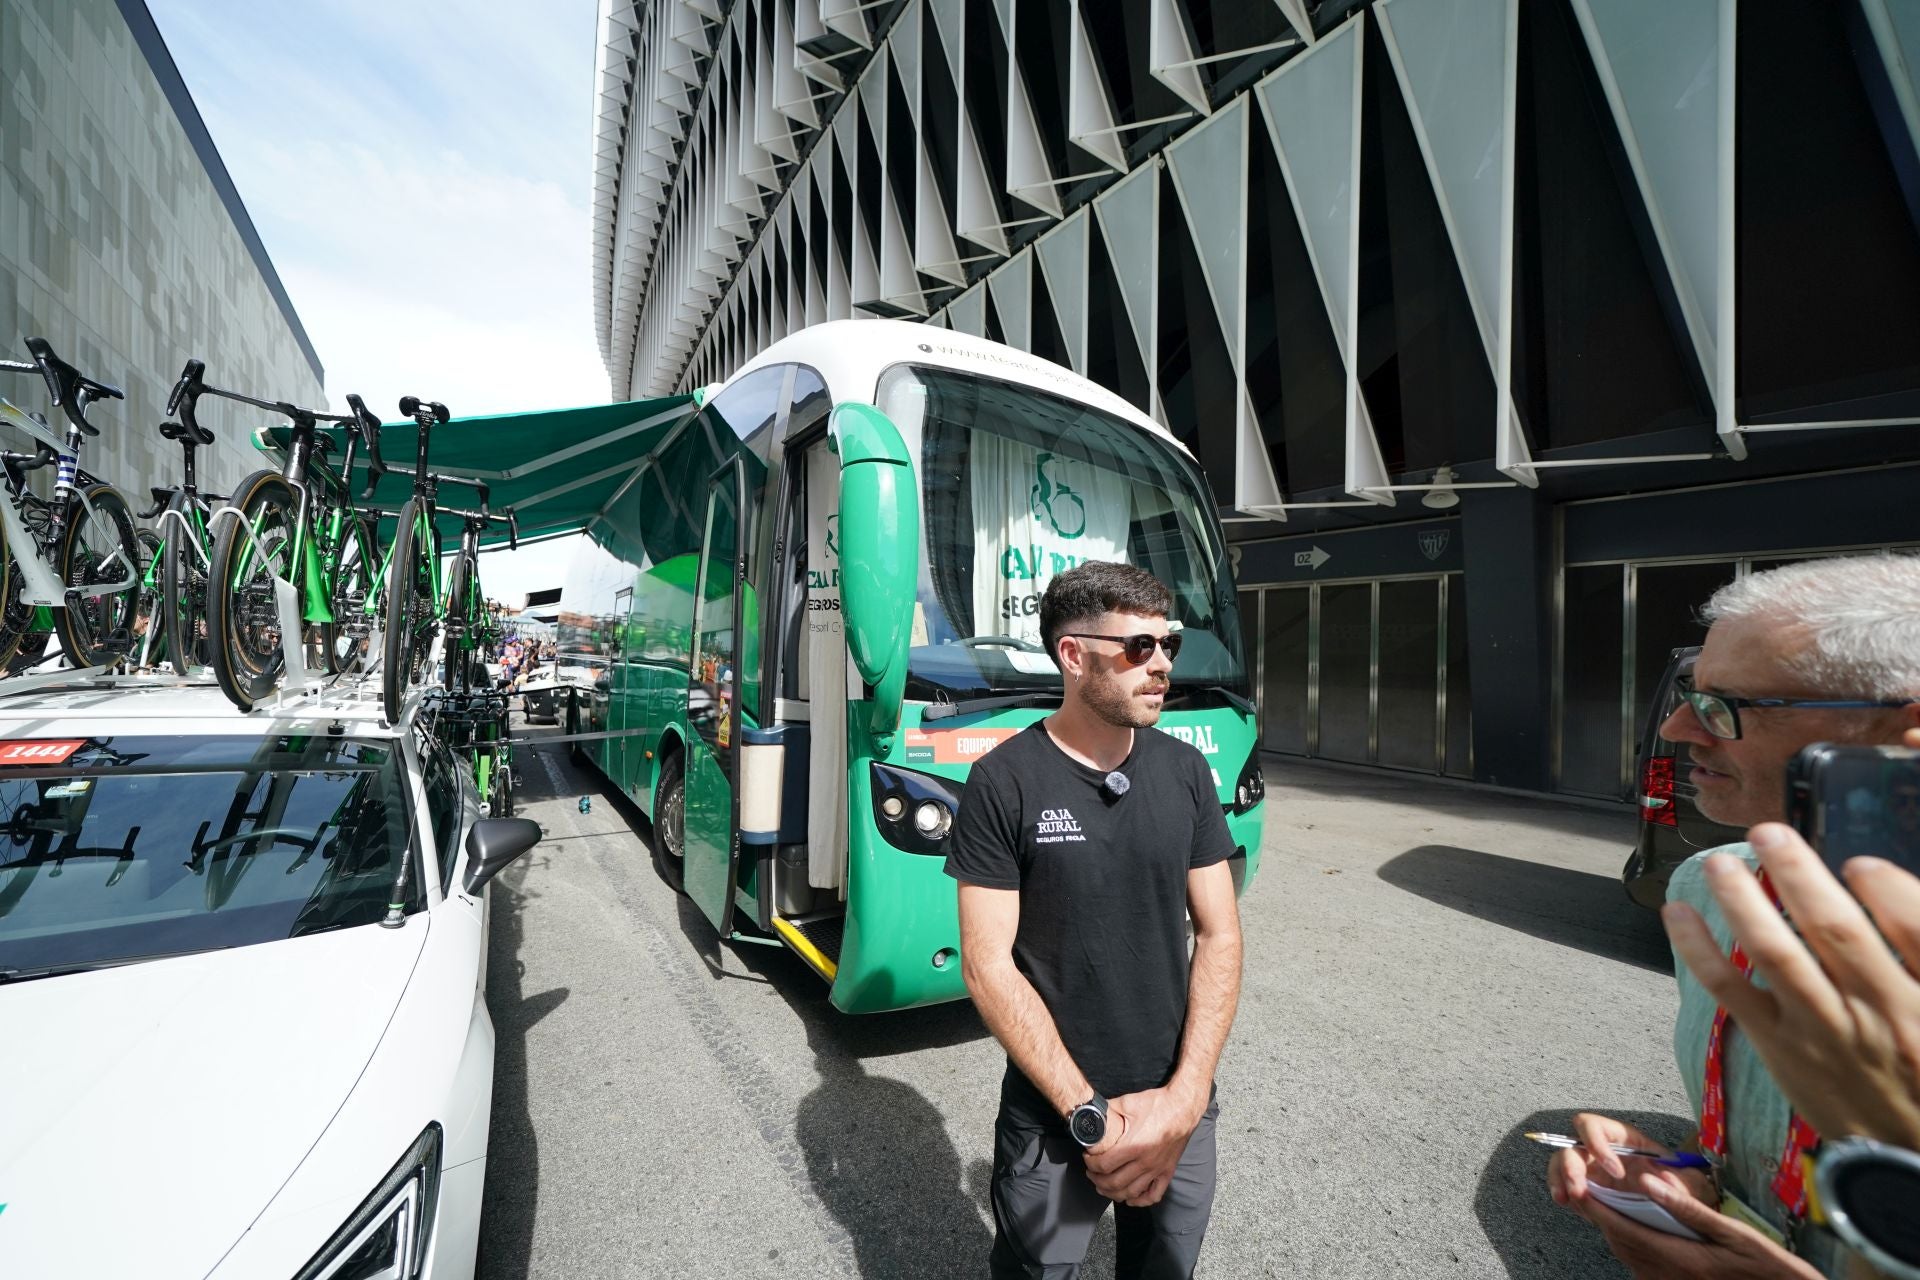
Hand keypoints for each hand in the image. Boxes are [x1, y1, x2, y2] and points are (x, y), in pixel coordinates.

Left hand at [1082, 1087, 1202, 1206]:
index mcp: (1134, 1145)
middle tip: (1091, 1172)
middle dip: (1097, 1180)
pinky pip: (1154, 1195)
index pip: (1104, 1165)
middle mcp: (1145, 1162)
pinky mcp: (1167, 1172)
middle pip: (1114, 1183)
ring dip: (1113, 1193)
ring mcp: (1157, 1169)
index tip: (1087, 1157)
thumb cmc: (1158, 1104)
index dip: (1091, 1164)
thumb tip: (1091, 1113)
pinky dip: (1140, 1201)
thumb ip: (1108, 1109)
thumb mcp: (1128, 1102)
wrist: (1183, 1107)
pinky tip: (1130, 1198)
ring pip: (1131, 1192)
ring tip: (1103, 1186)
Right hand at [1546, 1113, 1713, 1210]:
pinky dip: (1560, 1191)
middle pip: (1571, 1144)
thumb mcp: (1691, 1183)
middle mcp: (1600, 1149)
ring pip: (1561, 1162)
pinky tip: (1567, 1203)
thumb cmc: (1681, 1187)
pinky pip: (1562, 1183)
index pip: (1595, 1126)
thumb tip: (1664, 1180)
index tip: (1616, 1172)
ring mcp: (1589, 1168)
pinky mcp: (1585, 1187)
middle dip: (1571, 1166)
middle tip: (1579, 1190)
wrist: (1675, 1208)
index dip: (1598, 1144)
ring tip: (1564, 1198)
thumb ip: (1683, 1182)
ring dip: (1559, 1178)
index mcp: (1621, 1139)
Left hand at [1577, 1173, 1821, 1279]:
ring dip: (1617, 1229)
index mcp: (1674, 1256)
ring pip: (1627, 1254)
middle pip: (1618, 1241)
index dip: (1594, 1205)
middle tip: (1589, 1186)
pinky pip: (1641, 1265)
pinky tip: (1640, 1230)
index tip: (1579, 1184)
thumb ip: (1685, 1207)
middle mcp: (1662, 1274)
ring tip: (1609, 1202)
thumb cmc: (1764, 1264)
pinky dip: (1634, 1244)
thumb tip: (1648, 1181)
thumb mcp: (1730, 1231)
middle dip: (1601, 1214)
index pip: (1619, 1227)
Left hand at [1662, 771, 1919, 1149]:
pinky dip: (1699, 949)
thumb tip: (1884, 885)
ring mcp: (1822, 1031)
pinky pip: (1731, 990)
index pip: (1916, 933)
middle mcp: (1878, 1015)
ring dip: (1742, 902)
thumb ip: (1918, 950)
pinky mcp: (1779, 1045)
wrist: (1908, 1152)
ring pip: (1777, 955)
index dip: (1890, 893)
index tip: (1862, 862)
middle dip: (1800, 875)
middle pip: (1837, 933)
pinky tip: (1678, 912)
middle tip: (1770, 831)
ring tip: (1720, 861)